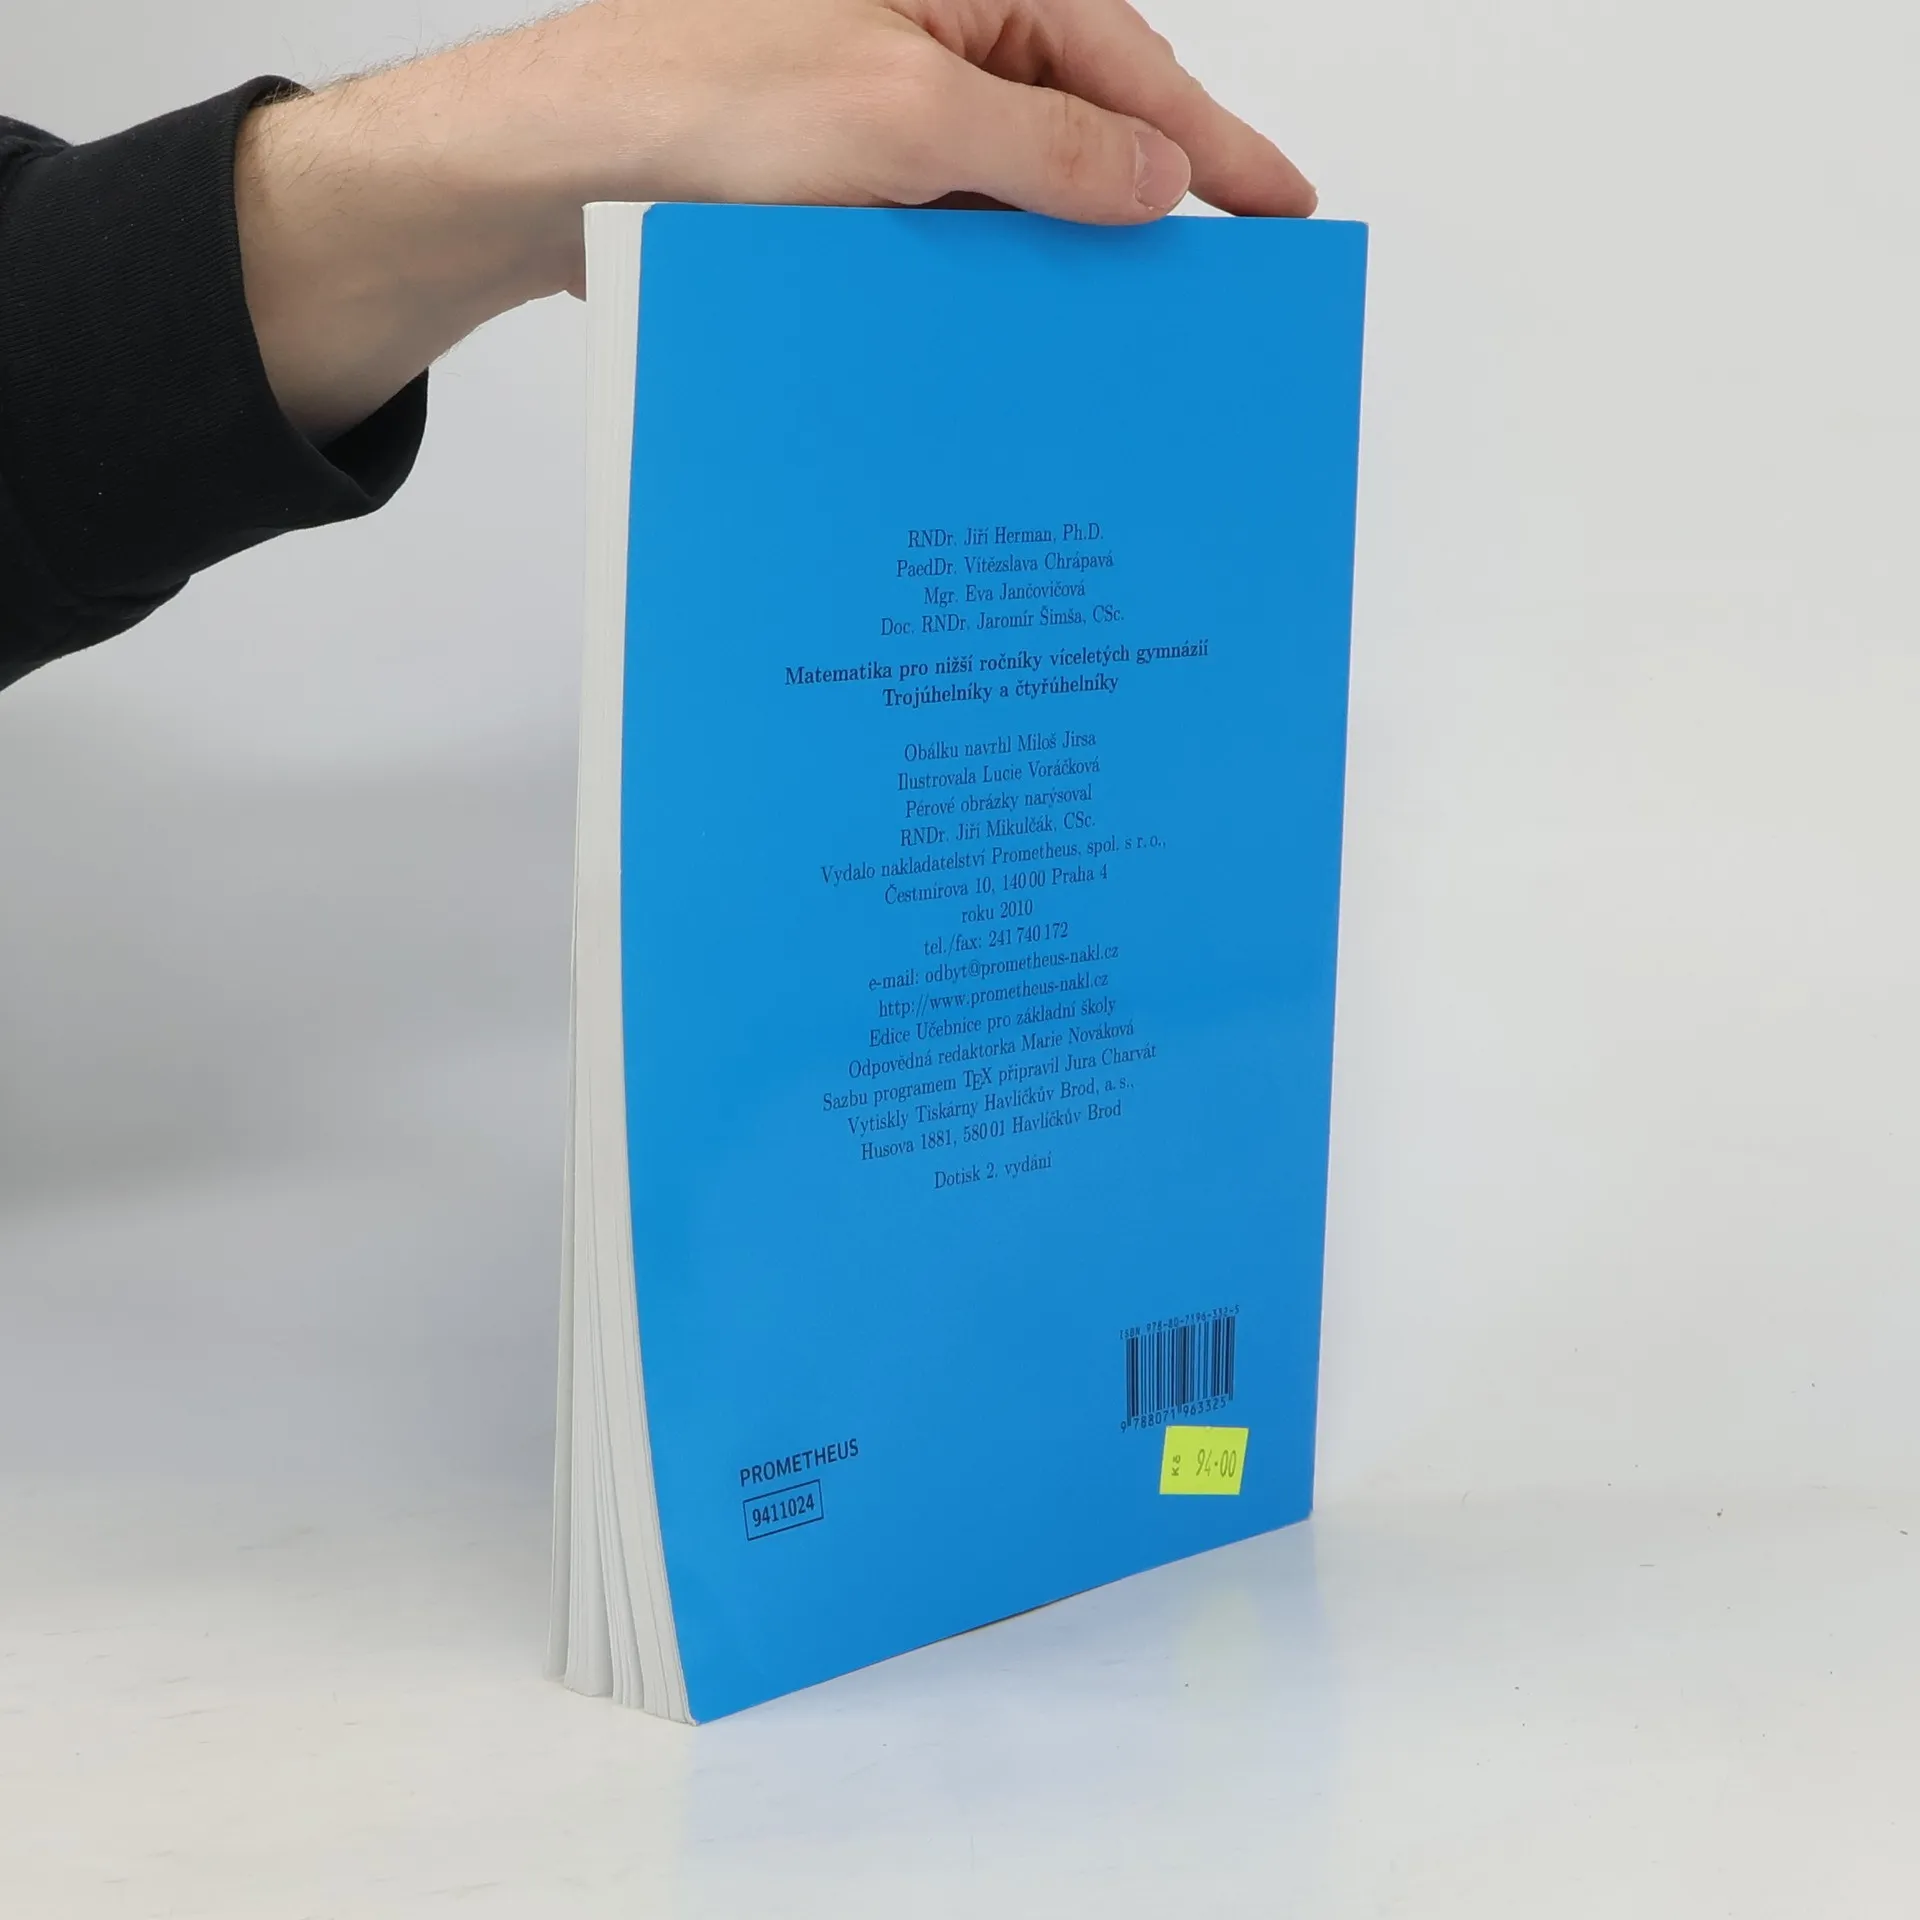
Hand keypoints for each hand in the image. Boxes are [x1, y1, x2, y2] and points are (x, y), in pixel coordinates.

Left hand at [236, 0, 1314, 438]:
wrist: (560, 171)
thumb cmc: (703, 105)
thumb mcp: (905, 118)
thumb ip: (1050, 144)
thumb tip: (1160, 175)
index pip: (1131, 64)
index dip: (1217, 145)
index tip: (1284, 211)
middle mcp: (933, 38)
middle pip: (1083, 126)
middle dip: (1148, 209)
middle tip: (1218, 295)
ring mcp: (888, 115)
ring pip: (1015, 194)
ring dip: (1058, 261)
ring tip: (1120, 339)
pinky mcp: (846, 186)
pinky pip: (948, 233)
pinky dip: (983, 283)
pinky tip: (1009, 338)